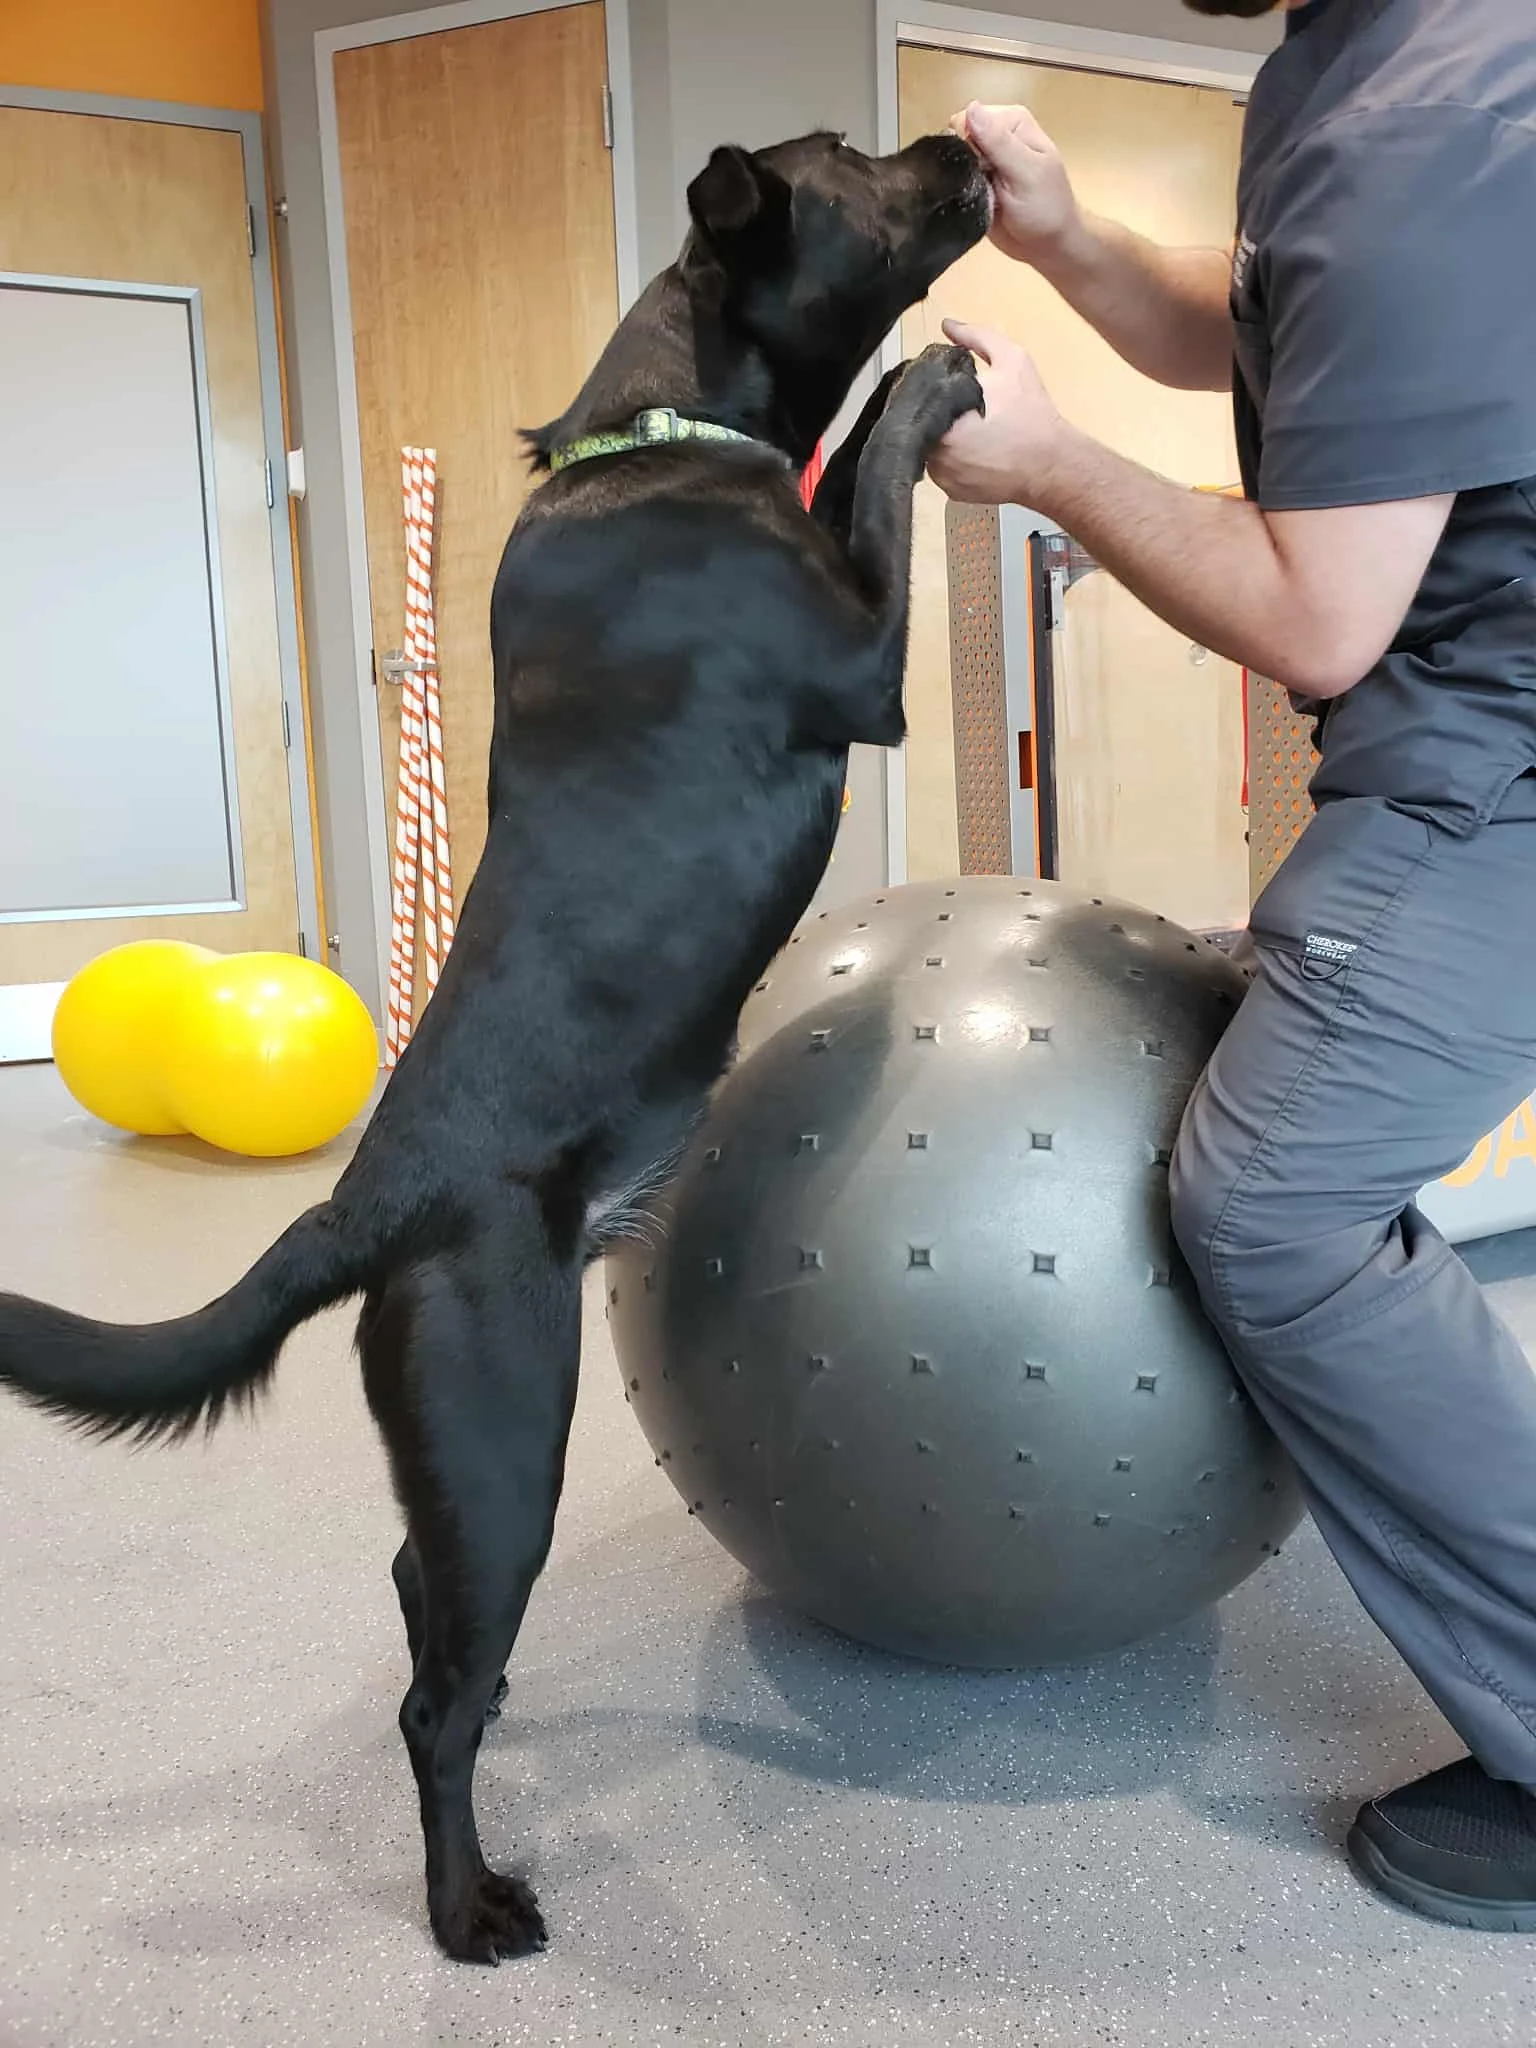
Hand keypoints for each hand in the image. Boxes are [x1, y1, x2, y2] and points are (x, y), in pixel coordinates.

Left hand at [926, 321, 1068, 507]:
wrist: (1051, 464)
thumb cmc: (1031, 414)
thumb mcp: (1011, 361)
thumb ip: (977, 338)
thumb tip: (948, 325)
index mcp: (940, 419)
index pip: (915, 397)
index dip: (928, 386)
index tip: (944, 383)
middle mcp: (933, 452)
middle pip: (919, 422)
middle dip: (935, 411)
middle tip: (960, 405)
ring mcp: (941, 476)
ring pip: (929, 447)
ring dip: (941, 435)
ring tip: (968, 427)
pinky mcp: (952, 492)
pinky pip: (942, 470)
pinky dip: (953, 458)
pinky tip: (973, 449)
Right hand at [949, 102, 1081, 270]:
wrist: (1049, 245)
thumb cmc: (1046, 208)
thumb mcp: (1026, 172)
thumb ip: (998, 142)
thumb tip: (970, 108)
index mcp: (1011, 121)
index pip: (970, 118)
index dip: (968, 143)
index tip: (984, 169)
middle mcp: (995, 135)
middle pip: (957, 138)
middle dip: (963, 162)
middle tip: (983, 186)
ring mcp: (983, 160)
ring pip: (953, 160)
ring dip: (959, 179)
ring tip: (978, 197)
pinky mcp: (974, 183)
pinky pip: (953, 181)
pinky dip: (957, 191)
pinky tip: (969, 203)